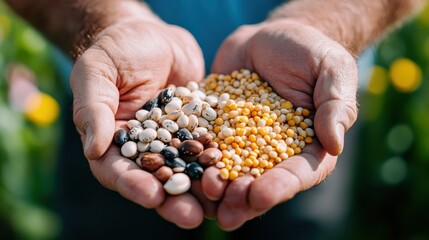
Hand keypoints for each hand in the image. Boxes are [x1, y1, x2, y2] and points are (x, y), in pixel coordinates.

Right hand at [70, 18, 211, 227]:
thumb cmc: (117, 50)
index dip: (132, 185)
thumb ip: (93, 109)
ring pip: (186, 171)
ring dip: (200, 190)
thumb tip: (92, 149)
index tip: (150, 195)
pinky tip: (236, 174)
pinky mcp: (198, 130)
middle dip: (172, 200)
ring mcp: (174, 140)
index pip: (117, 170)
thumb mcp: (97, 72)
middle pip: (156, 179)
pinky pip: (209, 148)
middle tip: (190, 216)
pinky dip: (220, 162)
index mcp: (113, 141)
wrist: (153, 36)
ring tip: (217, 206)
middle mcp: (145, 147)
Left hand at [205, 20, 357, 229]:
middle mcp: (271, 151)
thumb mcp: (332, 70)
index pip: (297, 173)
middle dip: (243, 199)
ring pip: (228, 171)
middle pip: (259, 182)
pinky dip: (193, 156)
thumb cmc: (310, 52)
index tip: (261, 195)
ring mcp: (240, 141)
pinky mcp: (215, 127)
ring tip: (204, 192)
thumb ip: (337, 106)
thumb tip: (335, 144)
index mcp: (306, 146)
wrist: (270, 37)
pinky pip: (203, 144)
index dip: (280, 187)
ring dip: (216, 187)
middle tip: (227, 211)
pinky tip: (181, 166)